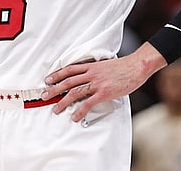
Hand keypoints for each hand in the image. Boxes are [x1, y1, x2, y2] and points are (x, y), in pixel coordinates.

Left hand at [41, 43, 166, 121]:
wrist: (136, 67)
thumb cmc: (123, 67)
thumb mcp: (105, 65)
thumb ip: (94, 70)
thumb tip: (88, 77)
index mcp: (90, 66)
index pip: (69, 69)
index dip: (56, 75)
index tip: (48, 80)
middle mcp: (91, 74)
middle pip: (67, 81)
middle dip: (54, 89)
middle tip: (44, 95)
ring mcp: (96, 83)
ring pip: (74, 92)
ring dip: (63, 102)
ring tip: (56, 109)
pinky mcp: (103, 93)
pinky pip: (88, 103)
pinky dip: (79, 111)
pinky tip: (74, 116)